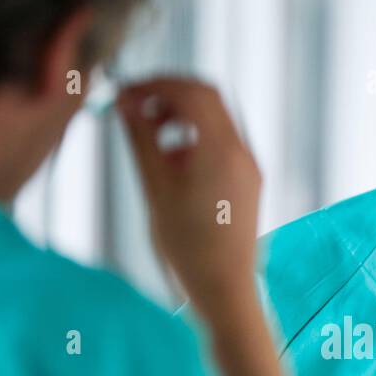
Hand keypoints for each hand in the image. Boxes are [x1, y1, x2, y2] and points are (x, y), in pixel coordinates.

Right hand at [117, 77, 260, 313]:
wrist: (225, 291)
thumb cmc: (188, 248)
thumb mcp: (155, 190)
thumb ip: (141, 140)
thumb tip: (125, 102)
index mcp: (221, 150)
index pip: (191, 91)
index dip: (156, 84)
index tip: (126, 93)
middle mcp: (242, 152)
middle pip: (208, 97)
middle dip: (170, 94)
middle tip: (136, 105)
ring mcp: (249, 166)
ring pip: (216, 118)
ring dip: (182, 115)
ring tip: (150, 136)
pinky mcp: (250, 181)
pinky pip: (223, 142)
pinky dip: (196, 136)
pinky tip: (172, 161)